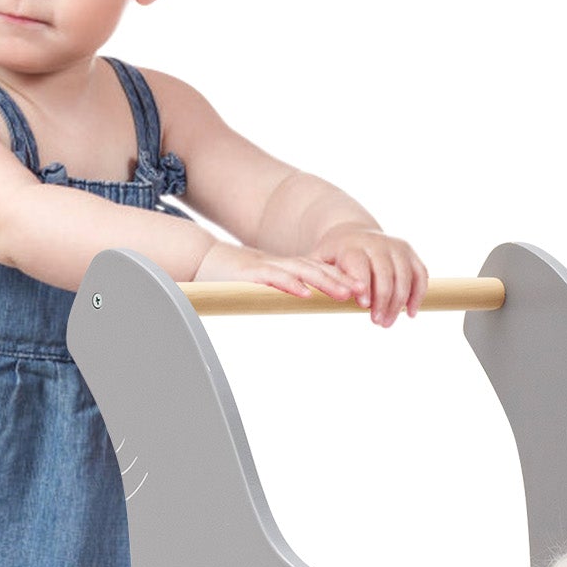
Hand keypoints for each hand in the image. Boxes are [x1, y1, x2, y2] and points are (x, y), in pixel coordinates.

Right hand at [194, 240, 359, 299]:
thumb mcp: (262, 286)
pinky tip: (306, 294)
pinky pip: (274, 278)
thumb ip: (281, 294)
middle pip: (319, 270)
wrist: (200, 259)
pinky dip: (291, 285)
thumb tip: (302, 307)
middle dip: (344, 280)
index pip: (321, 272)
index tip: (364, 290)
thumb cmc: (231, 276)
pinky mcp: (250, 275)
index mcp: (286, 268)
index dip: (343, 279)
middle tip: (366, 291)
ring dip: (326, 283)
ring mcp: (267, 267)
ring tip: (346, 293)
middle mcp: (281, 265)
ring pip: (303, 272)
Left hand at [307, 224, 427, 326]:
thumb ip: (317, 278)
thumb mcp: (318, 262)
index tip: (363, 306)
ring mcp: (396, 247)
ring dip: (399, 303)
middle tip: (377, 323)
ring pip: (405, 276)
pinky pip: (420, 274)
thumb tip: (310, 297)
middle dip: (383, 301)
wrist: (351, 233)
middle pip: (385, 274)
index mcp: (353, 247)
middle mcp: (377, 244)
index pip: (361, 265)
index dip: (364, 284)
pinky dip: (418, 294)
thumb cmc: (333, 257)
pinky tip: (410, 313)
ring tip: (388, 323)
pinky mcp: (410, 253)